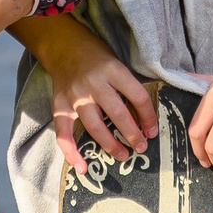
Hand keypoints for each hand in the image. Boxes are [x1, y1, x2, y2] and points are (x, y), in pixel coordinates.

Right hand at [20, 15, 158, 167]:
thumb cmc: (96, 56)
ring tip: (123, 155)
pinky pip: (64, 133)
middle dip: (133, 134)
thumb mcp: (117, 63)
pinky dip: (71, 152)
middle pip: (118, 114)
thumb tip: (144, 118)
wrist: (63, 45)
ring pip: (94, 126)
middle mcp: (93, 83)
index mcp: (113, 70)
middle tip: (142, 147)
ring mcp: (75, 96)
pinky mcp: (59, 105)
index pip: (137, 96)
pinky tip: (82, 167)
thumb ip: (127, 87)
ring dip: (110, 145)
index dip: (148, 116)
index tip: (153, 130)